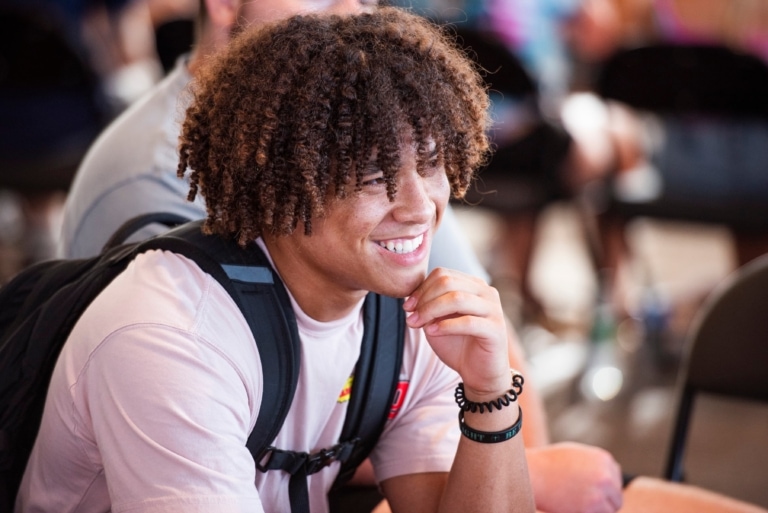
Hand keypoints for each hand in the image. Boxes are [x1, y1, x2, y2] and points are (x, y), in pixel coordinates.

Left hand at [403, 267, 508, 396]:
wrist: (479, 373)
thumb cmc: (458, 345)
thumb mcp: (437, 321)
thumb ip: (428, 305)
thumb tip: (409, 296)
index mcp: (473, 285)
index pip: (442, 274)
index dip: (421, 289)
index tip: (407, 307)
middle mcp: (486, 292)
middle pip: (448, 282)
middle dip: (424, 299)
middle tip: (410, 317)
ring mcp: (493, 309)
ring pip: (457, 299)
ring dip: (430, 310)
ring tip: (417, 324)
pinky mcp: (496, 329)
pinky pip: (468, 322)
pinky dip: (445, 326)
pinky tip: (431, 332)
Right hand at [527, 442, 622, 512]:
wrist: (533, 473)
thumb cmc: (548, 463)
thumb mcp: (576, 454)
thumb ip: (594, 464)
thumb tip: (607, 478)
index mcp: (604, 459)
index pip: (615, 478)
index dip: (604, 486)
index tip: (591, 490)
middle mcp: (606, 476)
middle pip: (616, 496)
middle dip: (605, 500)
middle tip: (587, 502)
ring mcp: (599, 494)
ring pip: (609, 510)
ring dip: (598, 510)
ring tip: (579, 504)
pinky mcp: (590, 509)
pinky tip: (573, 507)